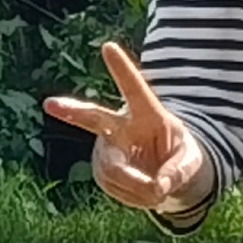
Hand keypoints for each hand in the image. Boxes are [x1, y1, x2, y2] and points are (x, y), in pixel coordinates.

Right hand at [39, 41, 216, 218]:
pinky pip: (113, 186)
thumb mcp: (192, 161)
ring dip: (137, 186)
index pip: (135, 89)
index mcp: (147, 113)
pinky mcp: (101, 170)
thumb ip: (180, 170)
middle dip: (72, 112)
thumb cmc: (180, 158)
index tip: (107, 46)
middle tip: (49, 104)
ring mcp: (106, 148)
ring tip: (157, 191)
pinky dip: (133, 196)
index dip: (121, 69)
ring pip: (113, 170)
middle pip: (94, 118)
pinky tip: (141, 191)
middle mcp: (120, 126)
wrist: (165, 178)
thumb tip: (158, 185)